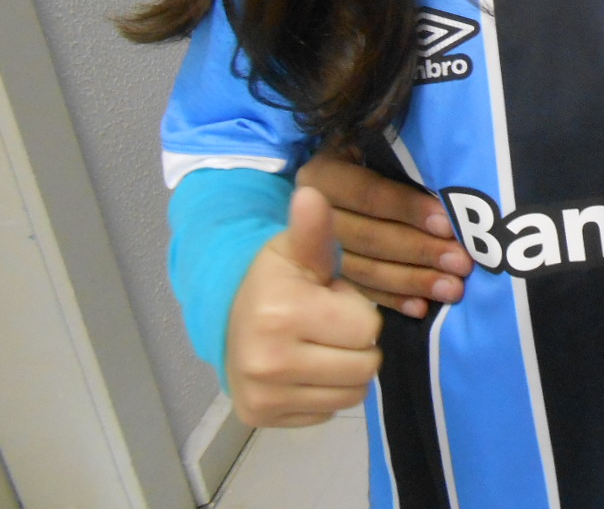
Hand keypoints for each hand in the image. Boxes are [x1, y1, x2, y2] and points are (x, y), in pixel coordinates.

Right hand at [226, 187, 383, 426]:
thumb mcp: (295, 249)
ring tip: (319, 344)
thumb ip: (313, 229)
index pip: (368, 328)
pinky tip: (305, 367)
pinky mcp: (260, 417)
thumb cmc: (274, 279)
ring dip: (346, 370)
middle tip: (328, 325)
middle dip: (356, 342)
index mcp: (283, 314)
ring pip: (352, 394)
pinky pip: (327, 413)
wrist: (228, 316)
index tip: (331, 299)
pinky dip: (324, 392)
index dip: (357, 310)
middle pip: (365, 366)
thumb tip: (312, 194)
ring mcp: (263, 395)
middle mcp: (269, 361)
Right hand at [296, 151, 471, 316]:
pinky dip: (394, 301)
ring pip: (366, 270)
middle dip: (419, 250)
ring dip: (413, 280)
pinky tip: (422, 308)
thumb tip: (445, 184)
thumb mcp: (383, 146)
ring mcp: (315, 252)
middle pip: (368, 237)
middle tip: (461, 263)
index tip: (446, 224)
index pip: (367, 194)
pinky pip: (361, 293)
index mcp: (323, 174)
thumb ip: (403, 162)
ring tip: (452, 288)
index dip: (407, 208)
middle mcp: (313, 214)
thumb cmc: (379, 153)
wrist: (346, 174)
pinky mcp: (326, 280)